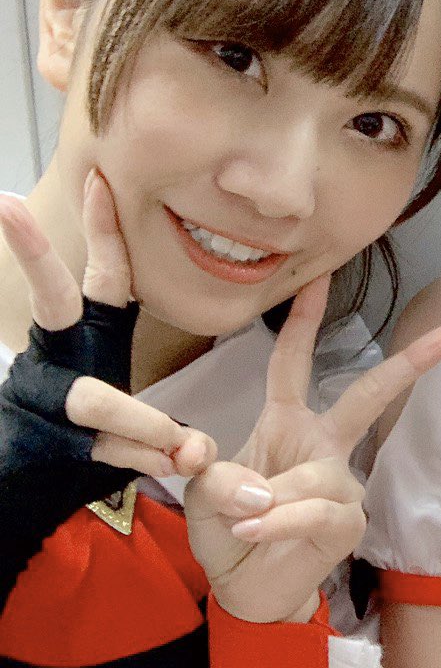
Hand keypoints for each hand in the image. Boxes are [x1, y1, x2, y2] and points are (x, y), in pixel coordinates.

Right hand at [0, 173, 215, 475]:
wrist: (29, 488)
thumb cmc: (89, 438)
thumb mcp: (130, 420)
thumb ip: (166, 433)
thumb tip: (195, 452)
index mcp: (85, 341)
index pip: (101, 277)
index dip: (101, 231)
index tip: (100, 180)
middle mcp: (59, 361)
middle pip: (49, 298)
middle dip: (31, 253)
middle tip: (8, 204)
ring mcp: (48, 398)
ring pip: (96, 400)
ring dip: (145, 424)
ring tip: (186, 448)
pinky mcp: (49, 442)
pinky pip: (107, 451)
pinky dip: (146, 465)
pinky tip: (176, 472)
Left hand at [184, 275, 440, 622]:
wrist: (245, 590)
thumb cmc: (228, 531)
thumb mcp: (201, 494)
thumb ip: (210, 472)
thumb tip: (245, 479)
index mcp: (286, 425)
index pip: (292, 364)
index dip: (302, 322)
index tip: (320, 279)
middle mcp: (322, 446)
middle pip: (368, 397)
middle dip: (408, 364)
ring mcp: (342, 484)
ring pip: (313, 476)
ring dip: (269, 500)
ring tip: (240, 521)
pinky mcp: (349, 523)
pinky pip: (317, 511)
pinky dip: (279, 520)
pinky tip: (253, 530)